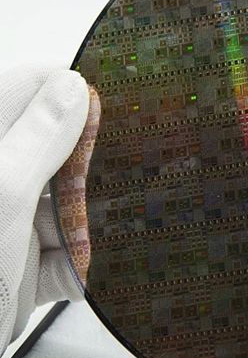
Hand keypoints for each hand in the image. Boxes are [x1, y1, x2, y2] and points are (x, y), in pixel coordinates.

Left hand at [0, 67, 88, 353]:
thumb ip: (36, 139)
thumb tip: (74, 87)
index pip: (31, 87)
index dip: (75, 92)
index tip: (116, 108)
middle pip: (56, 148)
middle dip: (91, 165)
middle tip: (126, 170)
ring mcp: (5, 224)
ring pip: (65, 202)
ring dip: (90, 220)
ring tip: (115, 224)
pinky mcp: (19, 267)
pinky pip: (62, 253)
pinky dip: (79, 263)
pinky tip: (88, 270)